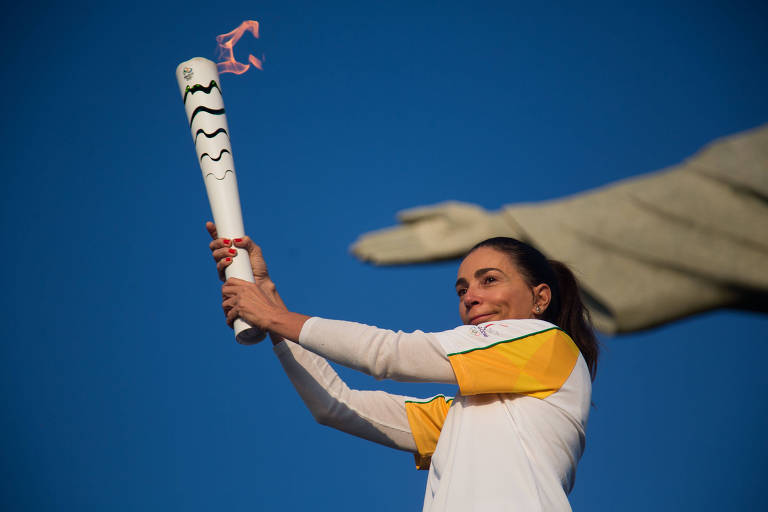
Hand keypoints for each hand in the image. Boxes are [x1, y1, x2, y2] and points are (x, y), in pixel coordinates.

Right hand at [206, 221, 269, 281]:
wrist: (261, 282)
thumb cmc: (259, 267)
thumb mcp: (255, 251)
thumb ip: (247, 242)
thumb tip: (236, 240)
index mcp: (231, 248)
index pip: (219, 238)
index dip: (213, 231)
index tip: (209, 224)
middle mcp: (225, 256)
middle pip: (214, 246)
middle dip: (218, 242)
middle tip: (228, 243)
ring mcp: (223, 266)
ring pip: (215, 255)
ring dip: (222, 251)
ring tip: (233, 253)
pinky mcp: (224, 276)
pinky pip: (219, 268)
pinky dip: (223, 262)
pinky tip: (230, 260)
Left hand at [221, 278, 279, 328]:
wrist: (273, 317)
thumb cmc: (270, 309)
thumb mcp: (262, 296)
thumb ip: (254, 294)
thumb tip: (247, 300)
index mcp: (250, 285)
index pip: (231, 280)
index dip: (226, 286)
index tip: (227, 293)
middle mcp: (244, 290)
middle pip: (225, 290)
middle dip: (224, 298)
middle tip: (227, 305)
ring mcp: (241, 299)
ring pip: (225, 303)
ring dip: (225, 310)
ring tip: (229, 315)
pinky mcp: (240, 309)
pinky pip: (229, 314)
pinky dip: (229, 320)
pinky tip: (230, 322)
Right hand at [350, 201, 516, 263]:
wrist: (486, 227)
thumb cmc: (470, 219)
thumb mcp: (442, 212)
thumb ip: (420, 214)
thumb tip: (398, 218)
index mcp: (423, 231)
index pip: (397, 236)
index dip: (380, 239)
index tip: (363, 241)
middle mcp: (421, 241)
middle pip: (393, 245)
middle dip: (374, 246)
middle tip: (353, 249)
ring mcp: (425, 247)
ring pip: (396, 251)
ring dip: (378, 252)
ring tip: (359, 253)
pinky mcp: (432, 252)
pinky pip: (408, 255)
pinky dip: (392, 256)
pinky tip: (378, 256)